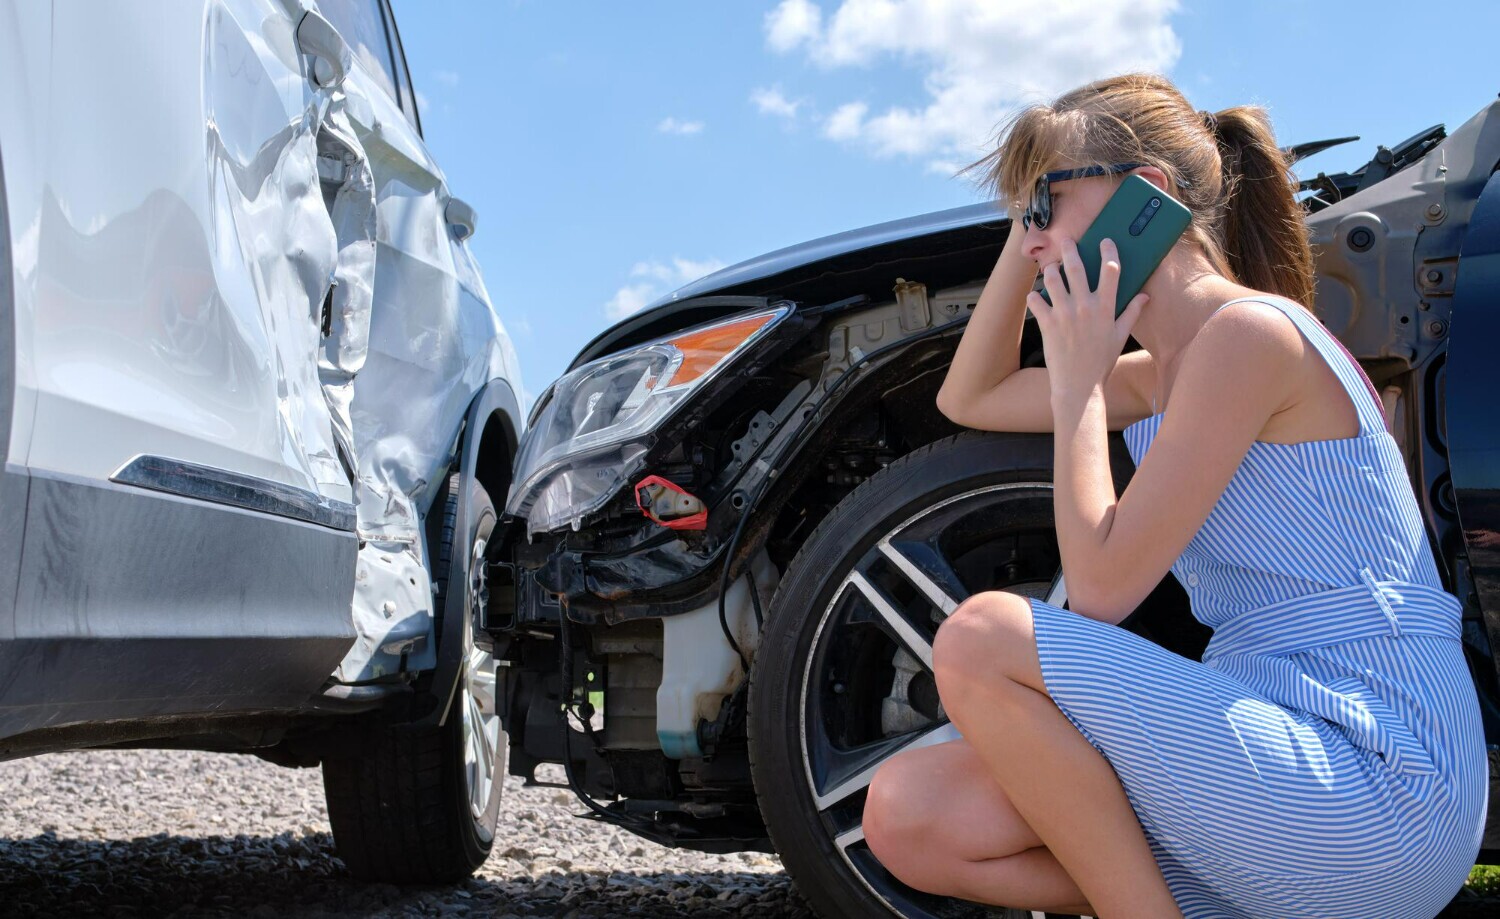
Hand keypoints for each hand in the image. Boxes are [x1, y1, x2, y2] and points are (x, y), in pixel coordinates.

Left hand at [1027, 237, 1147, 409]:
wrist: (1079, 386)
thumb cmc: (1101, 362)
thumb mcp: (1121, 337)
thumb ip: (1132, 313)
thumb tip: (1145, 296)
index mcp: (1106, 308)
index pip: (1111, 271)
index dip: (1108, 252)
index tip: (1104, 241)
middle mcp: (1085, 307)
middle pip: (1077, 268)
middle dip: (1071, 250)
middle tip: (1067, 241)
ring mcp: (1064, 314)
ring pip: (1054, 279)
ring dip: (1051, 270)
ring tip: (1051, 267)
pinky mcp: (1047, 324)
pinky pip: (1036, 300)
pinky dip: (1034, 296)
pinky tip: (1035, 295)